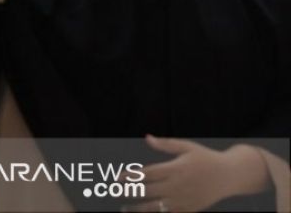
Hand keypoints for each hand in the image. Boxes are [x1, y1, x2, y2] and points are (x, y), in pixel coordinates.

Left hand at [127, 135, 266, 212]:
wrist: (230, 175)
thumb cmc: (206, 158)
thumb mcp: (187, 146)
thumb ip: (166, 144)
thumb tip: (147, 138)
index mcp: (176, 169)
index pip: (148, 174)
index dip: (131, 176)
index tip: (117, 178)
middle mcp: (179, 185)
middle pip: (149, 191)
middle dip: (130, 192)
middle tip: (114, 191)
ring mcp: (185, 199)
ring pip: (158, 207)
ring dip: (139, 208)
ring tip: (124, 209)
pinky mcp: (191, 209)